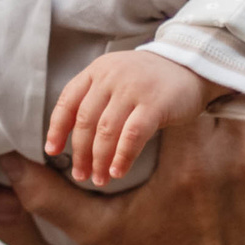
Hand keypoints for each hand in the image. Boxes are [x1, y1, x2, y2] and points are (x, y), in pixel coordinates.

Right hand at [1, 37, 244, 244]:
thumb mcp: (98, 234)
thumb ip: (50, 198)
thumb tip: (4, 163)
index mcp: (186, 162)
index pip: (177, 84)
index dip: (166, 63)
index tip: (162, 49)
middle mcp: (237, 151)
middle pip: (228, 71)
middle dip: (220, 43)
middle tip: (220, 5)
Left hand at [46, 51, 223, 184]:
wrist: (192, 65)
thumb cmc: (149, 81)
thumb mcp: (116, 80)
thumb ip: (96, 100)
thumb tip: (76, 142)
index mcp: (96, 71)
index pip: (67, 102)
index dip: (57, 129)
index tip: (52, 152)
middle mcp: (111, 77)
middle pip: (86, 122)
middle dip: (80, 153)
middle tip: (80, 175)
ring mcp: (133, 88)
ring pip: (106, 131)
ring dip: (100, 159)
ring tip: (100, 179)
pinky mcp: (155, 103)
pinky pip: (132, 135)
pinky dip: (122, 157)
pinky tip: (117, 171)